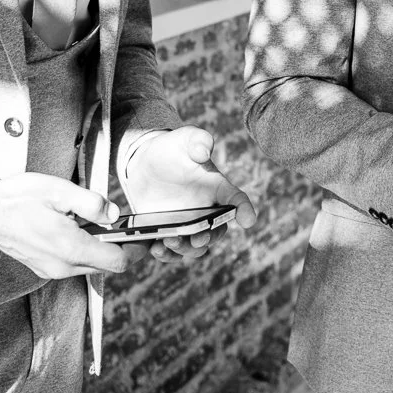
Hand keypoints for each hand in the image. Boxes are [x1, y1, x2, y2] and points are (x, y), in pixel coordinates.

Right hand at [0, 172, 130, 277]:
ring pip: (90, 266)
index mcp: (71, 249)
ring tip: (92, 222)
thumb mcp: (59, 191)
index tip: (139, 235)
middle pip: (106, 266)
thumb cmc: (18, 198)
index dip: (134, 249)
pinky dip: (82, 250)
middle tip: (118, 223)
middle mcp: (63, 267)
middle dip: (117, 248)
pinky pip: (73, 265)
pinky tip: (73, 229)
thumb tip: (114, 213)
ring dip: (98, 248)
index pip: (118, 262)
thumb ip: (92, 203)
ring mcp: (51, 271)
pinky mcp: (43, 268)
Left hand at [118, 126, 256, 263]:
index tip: (247, 220)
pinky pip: (168, 251)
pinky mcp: (166, 233)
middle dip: (207, 239)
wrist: (145, 163)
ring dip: (184, 250)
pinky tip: (153, 248)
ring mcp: (186, 226)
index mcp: (216, 188)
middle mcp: (205, 211)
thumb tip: (204, 150)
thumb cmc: (173, 149)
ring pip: (192, 247)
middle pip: (214, 232)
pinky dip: (163, 254)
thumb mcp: (184, 138)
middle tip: (196, 239)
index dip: (245, 210)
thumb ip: (197, 139)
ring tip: (168, 241)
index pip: (236, 200)